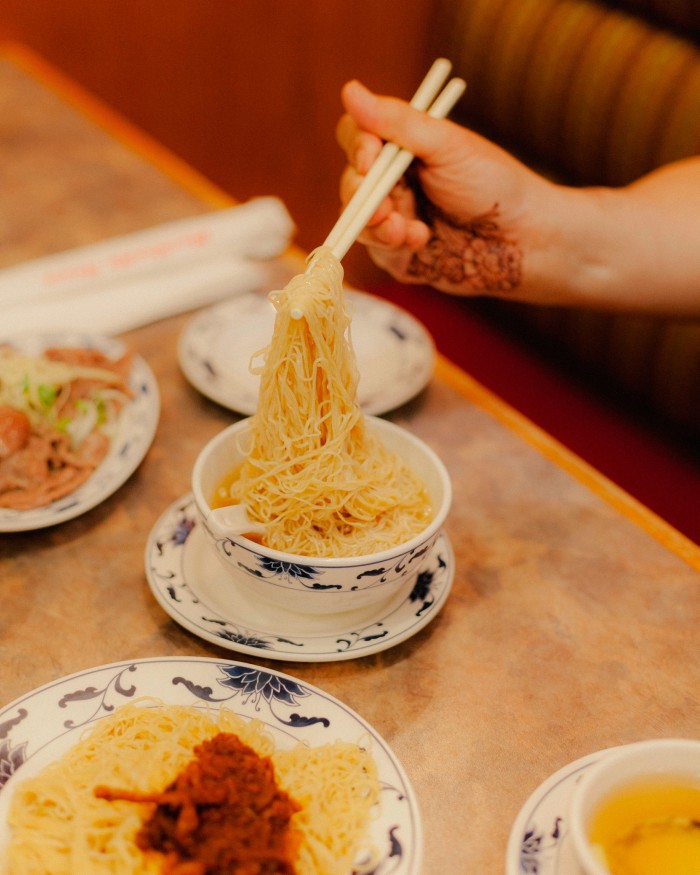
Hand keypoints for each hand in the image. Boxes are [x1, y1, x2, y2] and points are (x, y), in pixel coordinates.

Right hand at [336, 80, 551, 295]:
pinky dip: (393, 245)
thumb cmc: (494, 185)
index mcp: (404, 147)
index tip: (371, 160)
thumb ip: (398, 123)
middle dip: (362, 194)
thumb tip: (349, 89)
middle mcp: (393, 181)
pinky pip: (375, 251)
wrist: (523, 239)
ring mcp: (393, 218)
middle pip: (350, 181)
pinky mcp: (398, 254)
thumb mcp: (447, 146)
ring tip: (405, 229)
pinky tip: (421, 240)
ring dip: (375, 224)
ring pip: (356, 220)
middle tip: (385, 206)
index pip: (356, 137)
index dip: (356, 147)